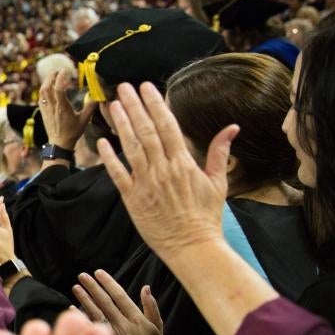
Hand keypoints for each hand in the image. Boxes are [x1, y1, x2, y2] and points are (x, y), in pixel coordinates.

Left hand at [39, 70, 95, 150]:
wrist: (59, 144)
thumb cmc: (73, 132)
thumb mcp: (84, 120)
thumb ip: (91, 107)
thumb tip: (98, 96)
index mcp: (62, 107)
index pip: (58, 89)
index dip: (60, 78)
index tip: (64, 70)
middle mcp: (52, 107)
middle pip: (47, 87)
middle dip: (51, 76)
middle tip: (58, 71)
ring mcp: (46, 109)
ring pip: (42, 92)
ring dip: (46, 82)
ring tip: (52, 76)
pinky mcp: (43, 112)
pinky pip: (40, 98)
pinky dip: (43, 90)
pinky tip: (48, 88)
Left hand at [73, 270, 162, 334]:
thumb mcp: (157, 330)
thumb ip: (152, 308)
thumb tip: (146, 287)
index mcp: (138, 320)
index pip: (120, 296)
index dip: (108, 282)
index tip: (98, 272)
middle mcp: (123, 327)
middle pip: (104, 302)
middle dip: (92, 286)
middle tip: (82, 275)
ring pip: (94, 314)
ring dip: (83, 299)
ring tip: (75, 287)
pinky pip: (87, 331)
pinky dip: (79, 318)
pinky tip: (71, 308)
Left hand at [98, 82, 235, 260]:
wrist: (192, 247)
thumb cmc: (206, 216)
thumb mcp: (218, 182)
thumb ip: (219, 152)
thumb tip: (232, 127)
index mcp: (183, 163)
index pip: (166, 125)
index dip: (155, 104)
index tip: (146, 87)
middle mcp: (162, 169)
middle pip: (145, 131)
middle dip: (134, 106)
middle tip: (123, 87)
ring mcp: (145, 183)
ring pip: (130, 148)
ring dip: (121, 124)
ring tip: (112, 105)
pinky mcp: (132, 199)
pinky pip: (117, 174)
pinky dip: (109, 157)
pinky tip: (102, 141)